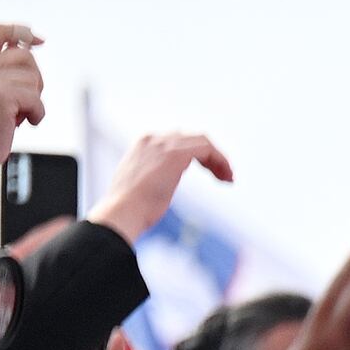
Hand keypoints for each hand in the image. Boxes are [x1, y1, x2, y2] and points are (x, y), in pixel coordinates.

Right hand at [0, 25, 44, 176]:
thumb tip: (28, 47)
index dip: (21, 31)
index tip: (38, 40)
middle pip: (26, 56)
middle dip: (34, 80)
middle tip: (22, 102)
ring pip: (34, 79)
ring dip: (34, 100)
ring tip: (17, 115)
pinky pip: (37, 100)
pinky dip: (37, 115)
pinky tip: (23, 124)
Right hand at [93, 130, 229, 248]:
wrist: (122, 211)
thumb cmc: (131, 206)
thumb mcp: (142, 183)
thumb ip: (153, 174)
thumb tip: (162, 181)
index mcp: (143, 144)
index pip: (179, 140)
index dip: (199, 155)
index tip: (212, 173)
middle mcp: (153, 138)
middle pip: (193, 138)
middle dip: (210, 157)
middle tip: (223, 176)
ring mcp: (164, 144)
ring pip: (203, 141)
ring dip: (219, 160)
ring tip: (227, 178)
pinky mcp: (177, 154)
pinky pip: (208, 149)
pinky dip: (221, 161)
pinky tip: (226, 178)